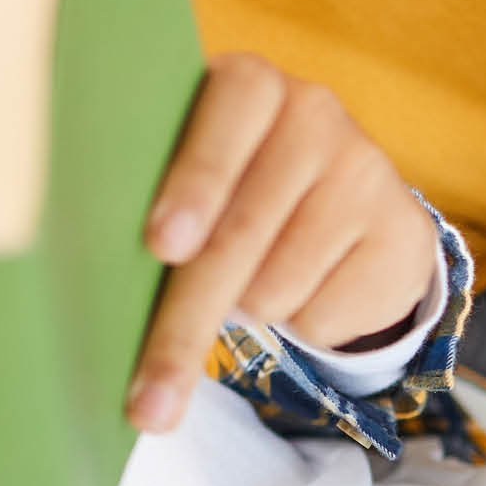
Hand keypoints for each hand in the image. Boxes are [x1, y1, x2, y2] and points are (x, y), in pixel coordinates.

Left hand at [127, 53, 436, 433]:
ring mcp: (366, 169)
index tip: (161, 245)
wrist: (349, 205)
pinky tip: (304, 287)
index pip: (226, 116)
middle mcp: (312, 112)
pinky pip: (324, 315)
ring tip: (249, 282)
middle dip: (184, 323)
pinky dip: (299, 325)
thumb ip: (153, 200)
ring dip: (247, 312)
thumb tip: (81, 273)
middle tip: (149, 400)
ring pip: (276, 285)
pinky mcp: (405, 231)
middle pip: (240, 230)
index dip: (195, 181)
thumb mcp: (196, 171)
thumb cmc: (234, 188)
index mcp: (247, 84)